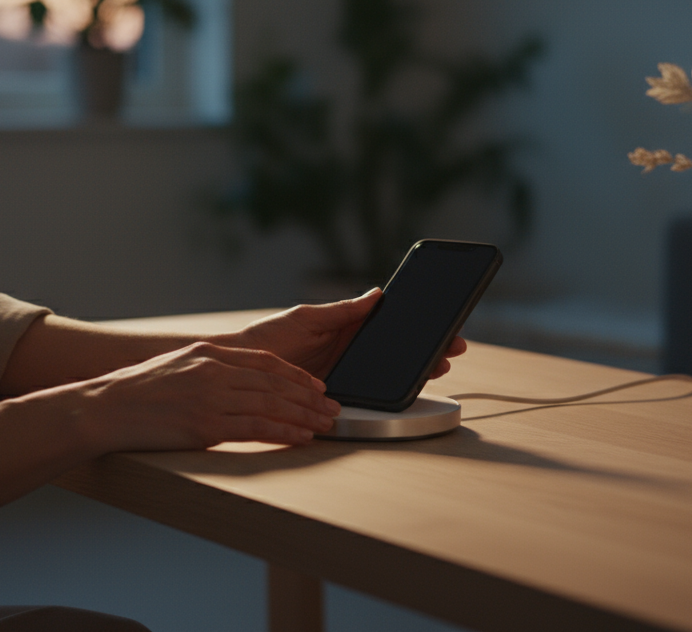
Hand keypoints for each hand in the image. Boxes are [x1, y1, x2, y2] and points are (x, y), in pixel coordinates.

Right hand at [73, 341, 340, 451]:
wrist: (105, 408)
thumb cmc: (138, 392)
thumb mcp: (178, 366)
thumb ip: (210, 369)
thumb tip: (238, 382)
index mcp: (210, 352)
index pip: (266, 361)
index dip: (296, 375)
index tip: (316, 386)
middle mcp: (215, 371)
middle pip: (276, 383)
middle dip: (309, 397)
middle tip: (333, 408)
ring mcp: (212, 398)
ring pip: (272, 405)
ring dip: (304, 416)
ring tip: (325, 425)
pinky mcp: (206, 426)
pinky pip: (257, 428)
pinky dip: (284, 433)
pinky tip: (301, 438)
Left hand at [218, 290, 469, 380]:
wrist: (240, 371)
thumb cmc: (268, 338)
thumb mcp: (306, 318)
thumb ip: (341, 310)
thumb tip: (375, 295)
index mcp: (346, 328)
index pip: (390, 325)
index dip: (417, 324)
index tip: (442, 321)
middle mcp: (351, 352)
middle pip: (398, 351)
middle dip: (427, 348)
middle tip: (452, 347)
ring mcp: (347, 375)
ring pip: (390, 374)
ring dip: (416, 371)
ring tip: (436, 367)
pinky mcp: (337, 397)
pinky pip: (369, 396)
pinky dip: (390, 393)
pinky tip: (407, 389)